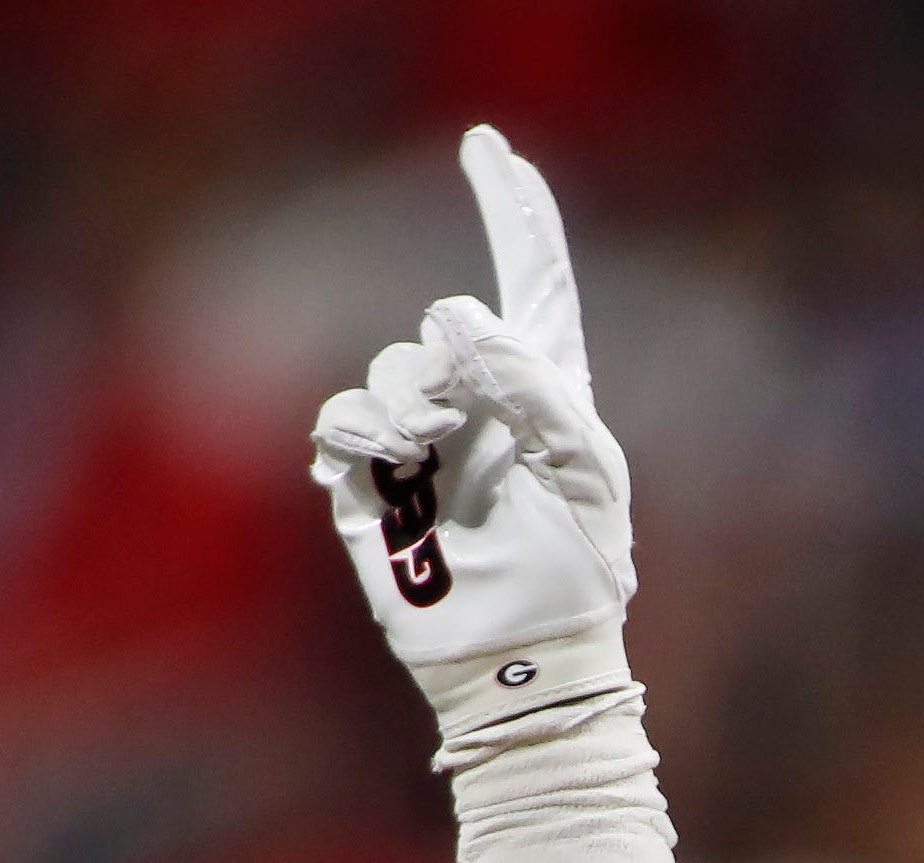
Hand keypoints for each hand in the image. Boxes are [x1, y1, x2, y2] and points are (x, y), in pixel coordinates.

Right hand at [310, 126, 634, 699]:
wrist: (521, 657)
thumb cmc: (574, 574)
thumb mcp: (583, 472)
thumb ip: (532, 382)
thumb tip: (453, 313)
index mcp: (550, 392)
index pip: (534, 280)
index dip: (515, 211)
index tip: (488, 145)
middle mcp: (481, 402)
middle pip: (444, 327)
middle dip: (451, 366)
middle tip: (464, 423)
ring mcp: (420, 437)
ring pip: (388, 369)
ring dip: (405, 406)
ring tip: (427, 457)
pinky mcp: (367, 477)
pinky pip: (341, 418)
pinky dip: (356, 431)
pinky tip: (382, 463)